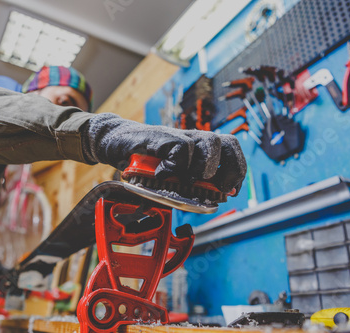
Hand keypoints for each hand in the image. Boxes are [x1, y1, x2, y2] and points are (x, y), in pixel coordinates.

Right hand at [82, 113, 246, 194]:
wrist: (113, 142)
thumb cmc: (141, 163)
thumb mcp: (167, 180)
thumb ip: (185, 188)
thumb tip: (206, 203)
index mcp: (198, 148)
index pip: (230, 149)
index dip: (236, 169)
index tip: (231, 189)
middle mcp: (191, 138)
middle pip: (226, 142)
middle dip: (228, 169)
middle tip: (217, 187)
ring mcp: (176, 135)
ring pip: (209, 142)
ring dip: (202, 168)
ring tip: (187, 180)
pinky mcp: (160, 136)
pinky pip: (180, 148)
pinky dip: (175, 166)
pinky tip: (161, 175)